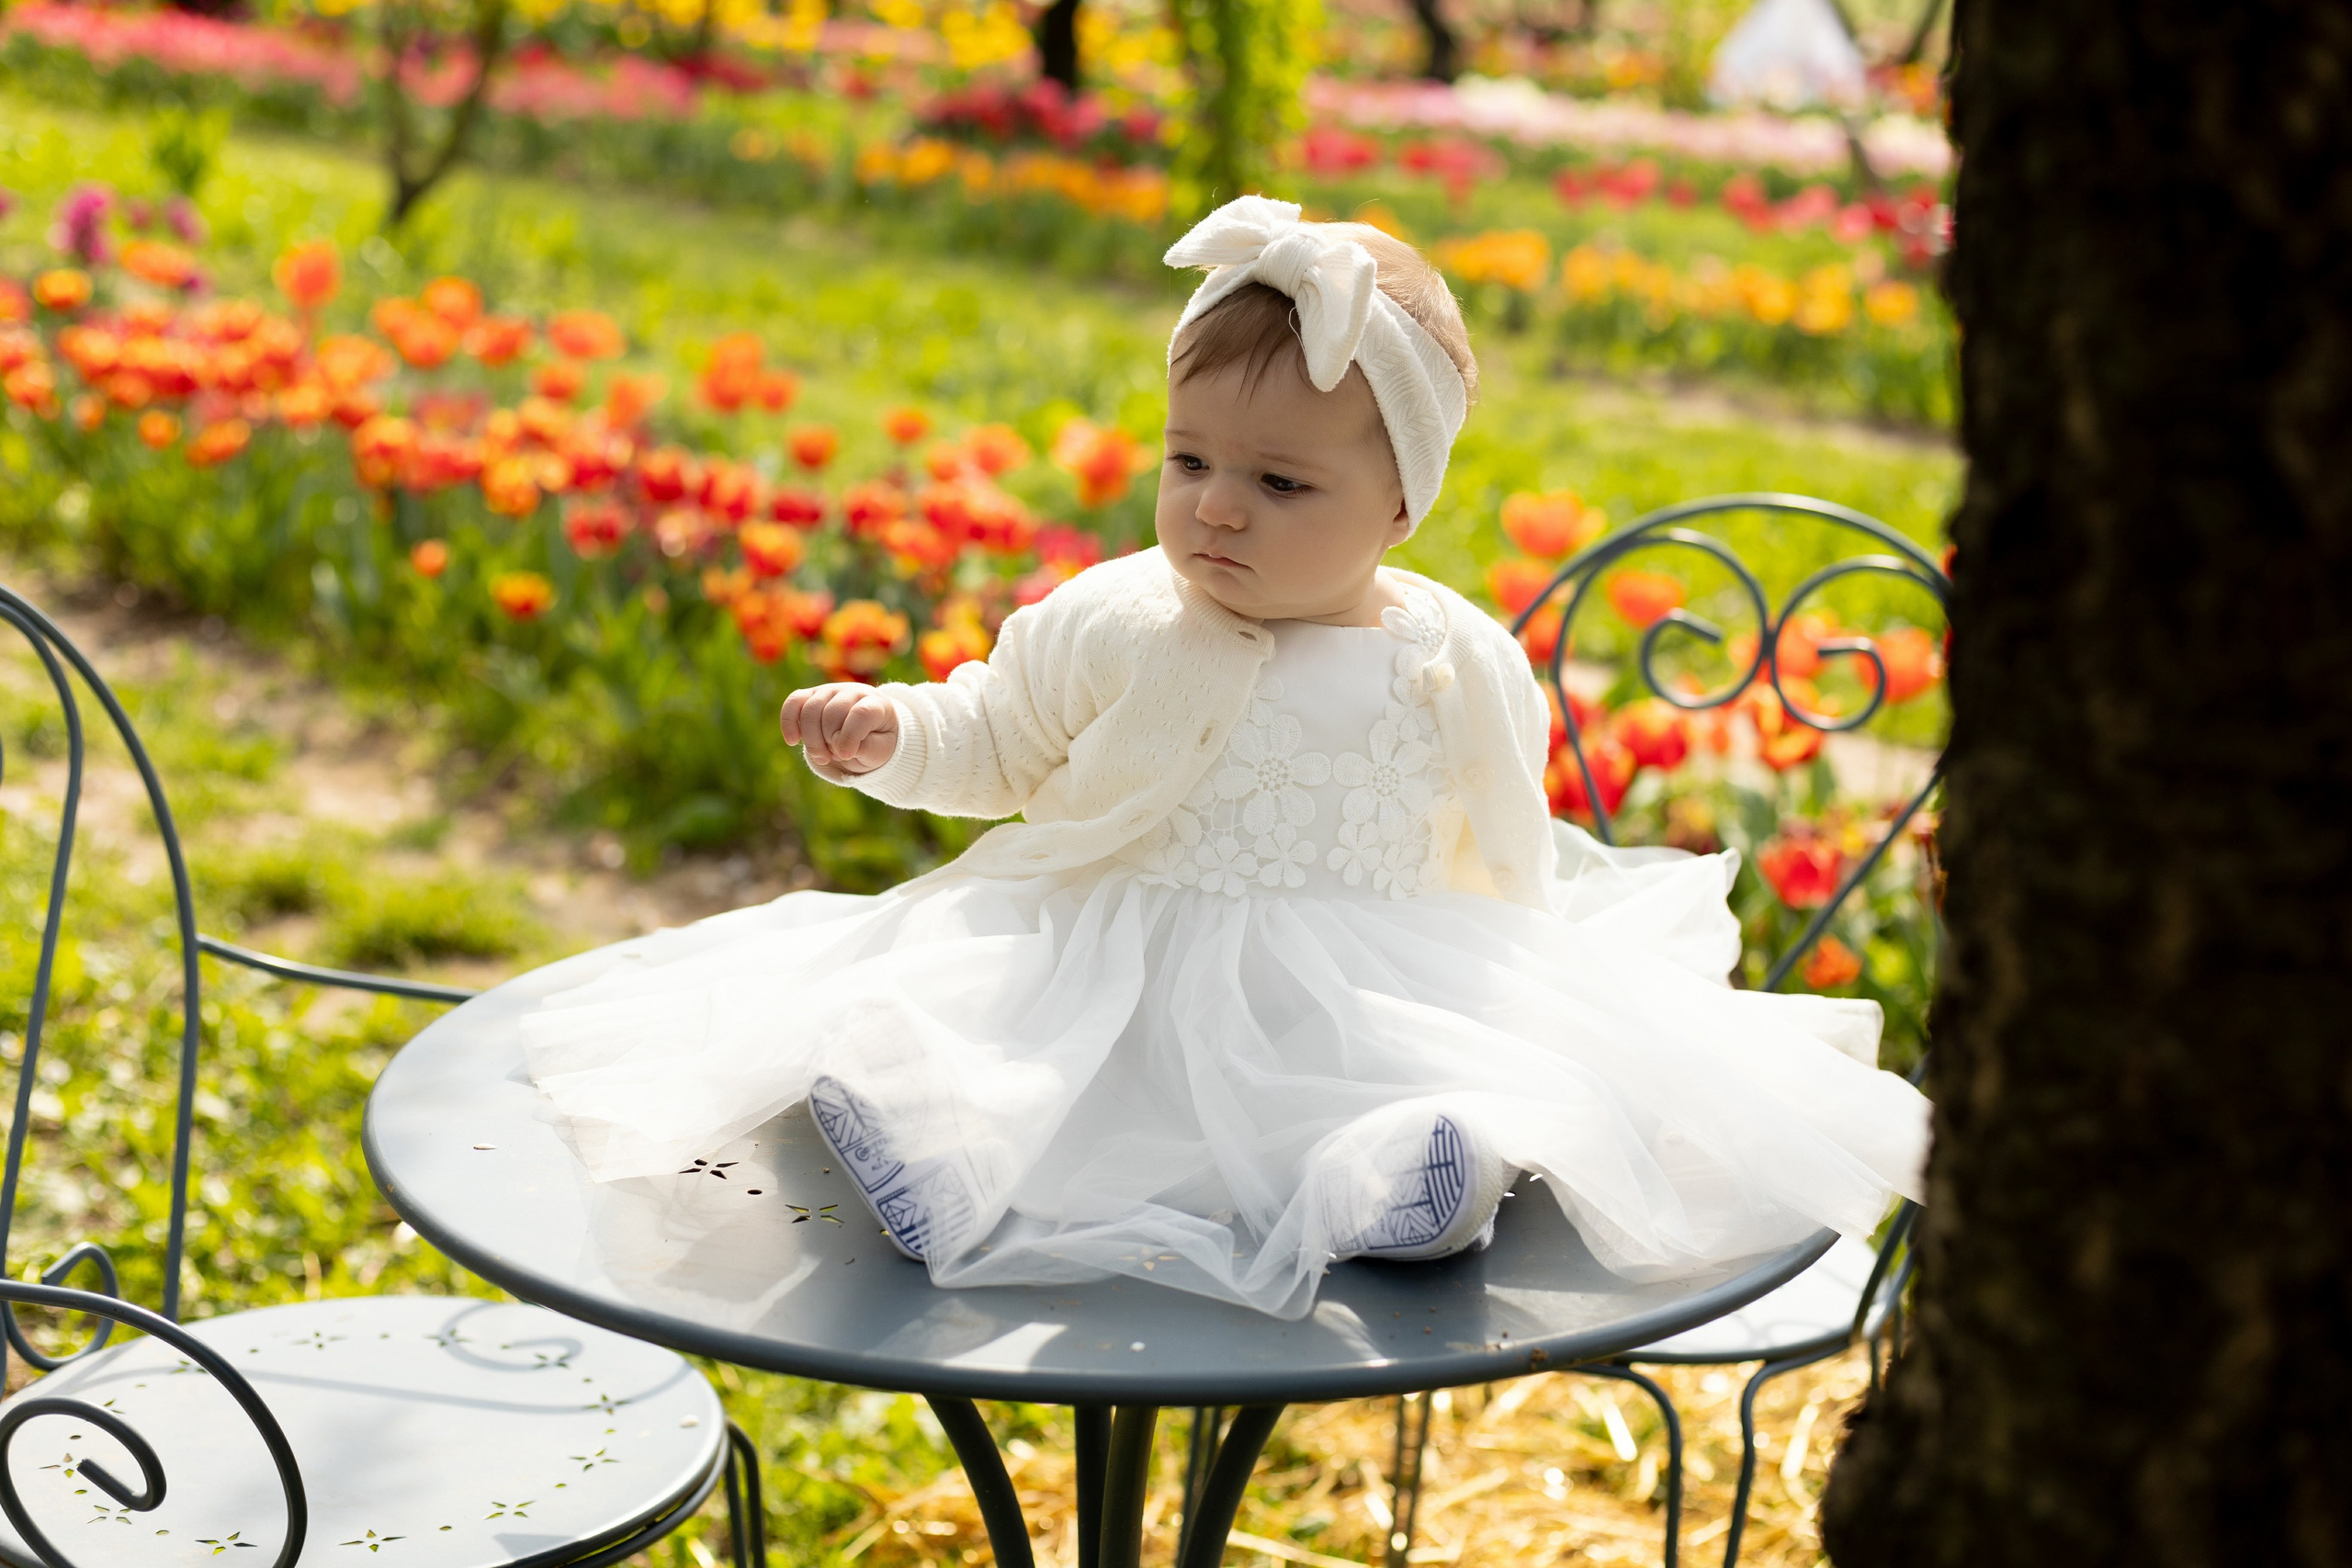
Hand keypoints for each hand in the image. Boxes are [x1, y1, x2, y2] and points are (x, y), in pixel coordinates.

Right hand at [780, 684, 898, 774]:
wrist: (868, 731)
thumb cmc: (876, 741)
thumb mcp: (880, 751)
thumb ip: (867, 748)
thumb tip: (840, 744)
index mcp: (875, 704)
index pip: (860, 714)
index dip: (850, 737)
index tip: (846, 756)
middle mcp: (852, 691)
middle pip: (831, 713)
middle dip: (829, 742)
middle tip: (835, 757)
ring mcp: (830, 691)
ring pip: (811, 710)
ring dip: (812, 740)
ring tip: (822, 756)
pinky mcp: (811, 695)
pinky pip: (794, 702)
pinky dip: (789, 722)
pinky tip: (793, 741)